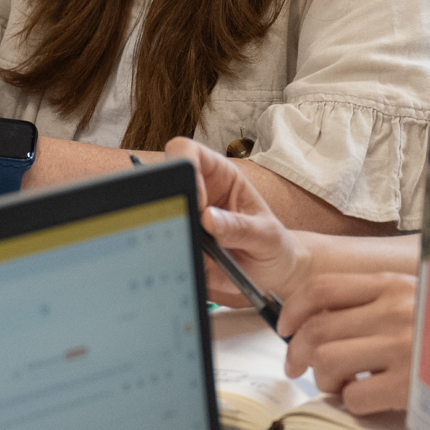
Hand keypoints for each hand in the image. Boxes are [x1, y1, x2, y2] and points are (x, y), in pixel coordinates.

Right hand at [169, 138, 307, 307]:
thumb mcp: (267, 236)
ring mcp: (185, 222)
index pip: (190, 153)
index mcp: (220, 177)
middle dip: (168, 203)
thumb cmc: (272, 246)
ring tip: (195, 253)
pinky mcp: (179, 247)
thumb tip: (209, 219)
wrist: (270, 276)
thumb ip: (242, 228)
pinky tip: (189, 265)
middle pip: (163, 183)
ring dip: (168, 233)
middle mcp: (196, 196)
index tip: (198, 201)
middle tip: (188, 229)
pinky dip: (169, 256)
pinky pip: (162, 248)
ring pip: (157, 216)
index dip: (185, 166)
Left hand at [280, 271, 417, 414]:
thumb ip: (375, 304)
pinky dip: (351, 402)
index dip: (293, 310)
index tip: (286, 328)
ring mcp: (403, 347)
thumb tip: (319, 322)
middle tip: (296, 367)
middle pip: (317, 328)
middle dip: (296, 353)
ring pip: (327, 360)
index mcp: (393, 286)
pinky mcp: (409, 385)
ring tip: (342, 384)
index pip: (322, 288)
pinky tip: (368, 399)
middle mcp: (395, 311)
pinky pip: (353, 396)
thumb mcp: (418, 302)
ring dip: (324, 379)